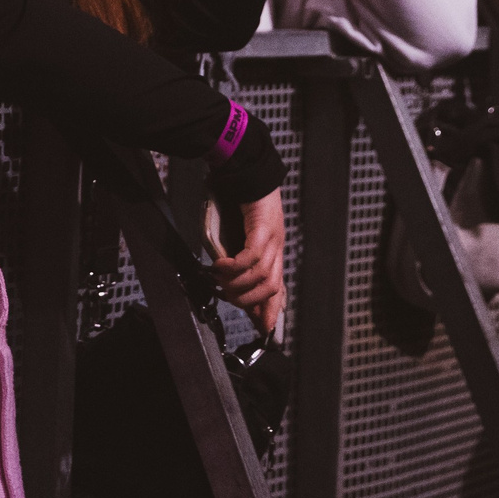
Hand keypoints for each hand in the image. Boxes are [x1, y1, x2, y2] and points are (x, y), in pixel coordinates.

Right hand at [207, 192, 286, 336]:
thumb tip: (226, 279)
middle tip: (226, 297)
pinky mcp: (262, 227)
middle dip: (247, 301)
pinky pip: (251, 256)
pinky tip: (221, 266)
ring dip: (238, 285)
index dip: (271, 311)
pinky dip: (235, 266)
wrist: (246, 169)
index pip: (278, 288)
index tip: (262, 328)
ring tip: (220, 281)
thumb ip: (237, 256)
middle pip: (271, 288)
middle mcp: (277, 247)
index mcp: (274, 251)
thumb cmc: (239, 199)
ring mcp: (272, 237)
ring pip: (262, 276)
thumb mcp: (239, 234)